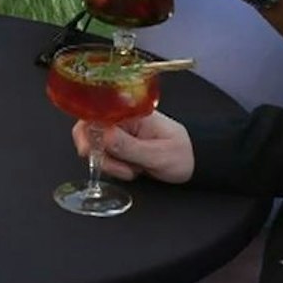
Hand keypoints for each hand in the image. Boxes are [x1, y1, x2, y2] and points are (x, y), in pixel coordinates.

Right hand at [72, 110, 195, 183]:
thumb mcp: (159, 154)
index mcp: (130, 112)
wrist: (195, 163)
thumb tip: (103, 136)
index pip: (95, 113)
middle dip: (98, 154)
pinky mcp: (120, 147)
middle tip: (118, 168)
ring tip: (133, 170)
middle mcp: (121, 120)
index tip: (89, 150)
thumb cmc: (183, 154)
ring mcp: (120, 134)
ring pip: (95, 147)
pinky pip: (105, 156)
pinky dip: (114, 168)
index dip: (86, 131)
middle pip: (89, 131)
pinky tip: (132, 170)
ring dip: (109, 164)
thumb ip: (130, 147)